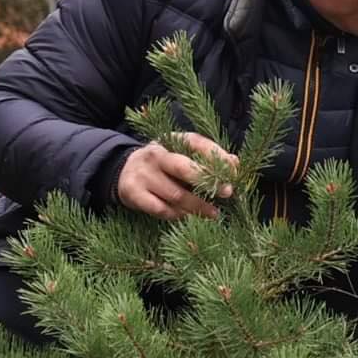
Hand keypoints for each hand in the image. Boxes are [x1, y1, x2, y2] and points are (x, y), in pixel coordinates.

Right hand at [114, 134, 238, 219]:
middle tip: (228, 192)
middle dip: (208, 181)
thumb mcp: (181, 154)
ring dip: (198, 206)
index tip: (235, 170)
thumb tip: (236, 163)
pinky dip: (177, 215)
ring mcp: (143, 174)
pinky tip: (189, 217)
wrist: (121, 171)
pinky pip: (161, 209)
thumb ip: (207, 157)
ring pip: (175, 194)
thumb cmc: (163, 165)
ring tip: (214, 214)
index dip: (217, 156)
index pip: (197, 143)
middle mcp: (155, 154)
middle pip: (184, 168)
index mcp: (170, 140)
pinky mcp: (133, 193)